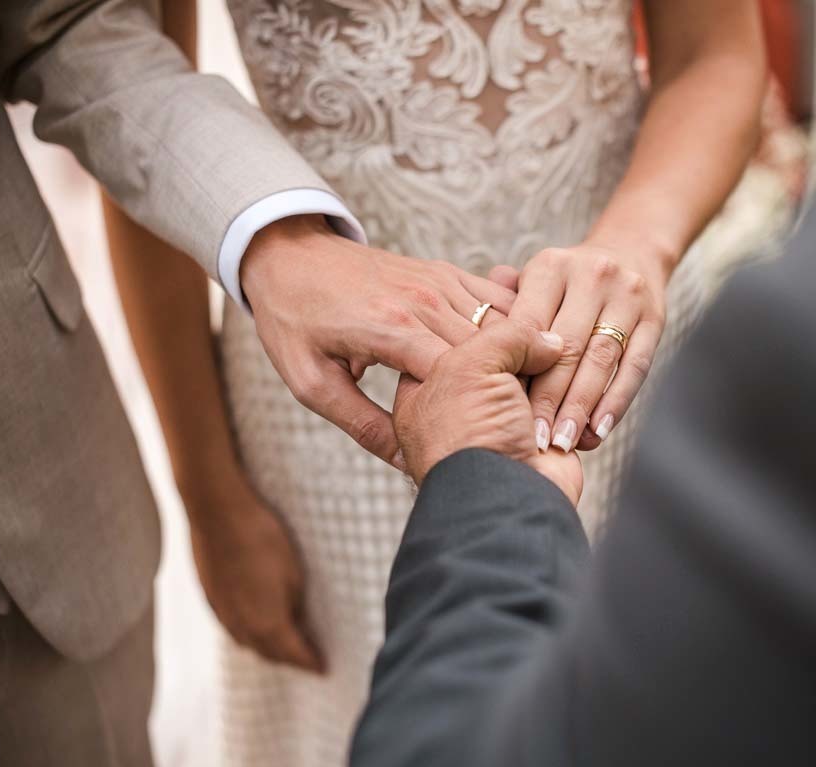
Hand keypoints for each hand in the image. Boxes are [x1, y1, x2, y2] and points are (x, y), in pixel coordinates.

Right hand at [185, 474, 323, 672]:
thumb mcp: (294, 573)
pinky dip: (249, 633)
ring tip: (285, 644)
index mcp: (267, 624)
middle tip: (308, 659)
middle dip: (290, 659)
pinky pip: (233, 628)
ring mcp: (222, 615)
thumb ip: (296, 606)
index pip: (294, 654)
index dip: (311, 663)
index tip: (324, 668)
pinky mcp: (210, 600)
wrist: (217, 513)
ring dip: (268, 648)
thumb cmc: (263, 538)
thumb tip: (299, 622)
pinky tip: (257, 624)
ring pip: (248, 643)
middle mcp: (241, 628)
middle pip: (270, 654)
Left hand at [240, 215, 514, 467]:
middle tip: (522, 423)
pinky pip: (496, 297)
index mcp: (391, 329)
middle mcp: (423, 300)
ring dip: (518, 356)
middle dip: (510, 385)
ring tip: (526, 394)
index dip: (486, 405)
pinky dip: (513, 325)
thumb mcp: (313, 383)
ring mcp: (438, 281)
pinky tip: (517, 355)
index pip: (462, 373)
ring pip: (502, 323)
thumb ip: (363, 424)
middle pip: (491, 350)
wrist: (289, 255)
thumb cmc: (294, 320)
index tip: (498, 434)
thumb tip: (405, 462)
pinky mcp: (445, 272)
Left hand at [392, 320, 581, 502]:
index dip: (490, 319)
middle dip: (526, 348)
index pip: (458, 332)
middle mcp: (461, 404)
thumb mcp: (472, 365)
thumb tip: (549, 340)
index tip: (515, 310)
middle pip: (502, 351)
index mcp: (425, 387)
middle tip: (540, 341)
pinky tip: (571, 388)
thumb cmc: (469, 439)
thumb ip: (504, 335)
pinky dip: (570, 394)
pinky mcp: (542, 434)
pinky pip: (563, 399)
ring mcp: (502, 420)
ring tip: (554, 374)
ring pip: (537, 371)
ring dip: (551, 373)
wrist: (505, 498)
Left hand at [504, 243, 667, 453]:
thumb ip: (508, 312)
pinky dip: (615, 403)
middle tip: (535, 436)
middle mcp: (592, 274)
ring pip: (601, 360)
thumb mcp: (533, 284)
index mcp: (551, 266)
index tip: (505, 409)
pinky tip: (597, 430)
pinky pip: (634, 368)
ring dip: (581, 407)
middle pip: (567, 346)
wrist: (632, 250)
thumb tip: (478, 336)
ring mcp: (628, 295)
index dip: (519, 370)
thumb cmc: (566, 284)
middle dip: (550, 397)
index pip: (531, 325)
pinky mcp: (655, 319)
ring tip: (563, 441)